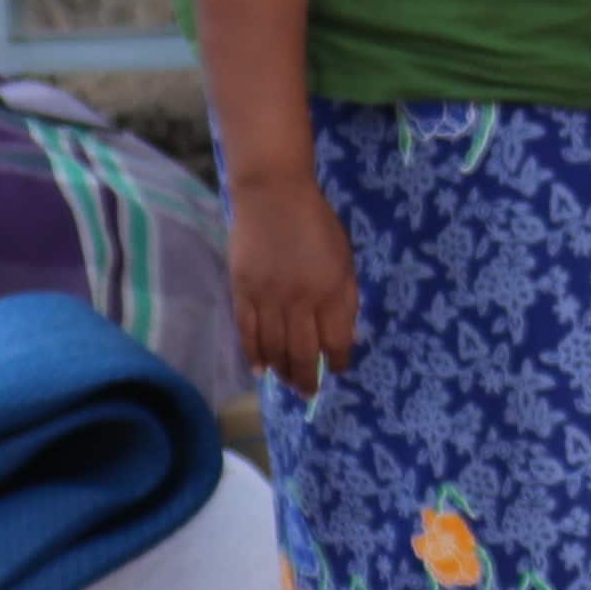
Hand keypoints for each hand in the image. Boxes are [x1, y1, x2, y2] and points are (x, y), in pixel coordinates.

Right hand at [233, 171, 360, 393]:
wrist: (272, 196)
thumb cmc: (317, 224)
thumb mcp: (345, 258)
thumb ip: (347, 297)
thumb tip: (348, 336)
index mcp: (330, 290)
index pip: (337, 340)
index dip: (340, 360)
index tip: (340, 368)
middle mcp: (299, 301)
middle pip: (304, 353)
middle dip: (309, 378)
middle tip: (310, 393)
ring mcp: (267, 298)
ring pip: (274, 349)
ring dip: (282, 371)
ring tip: (288, 383)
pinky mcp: (242, 293)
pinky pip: (247, 333)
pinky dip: (254, 355)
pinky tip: (260, 370)